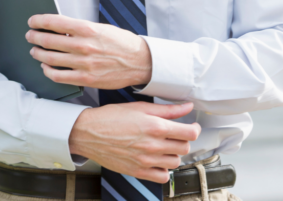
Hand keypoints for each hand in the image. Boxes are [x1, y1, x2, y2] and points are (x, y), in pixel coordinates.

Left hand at [27, 14, 151, 89]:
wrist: (140, 62)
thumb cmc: (122, 43)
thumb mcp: (102, 28)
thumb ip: (80, 29)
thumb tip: (59, 28)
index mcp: (88, 29)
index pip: (54, 22)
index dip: (39, 21)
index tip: (32, 21)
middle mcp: (83, 46)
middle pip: (48, 40)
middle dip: (35, 37)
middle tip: (30, 36)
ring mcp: (83, 64)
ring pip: (50, 58)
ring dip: (38, 53)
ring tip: (35, 51)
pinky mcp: (85, 78)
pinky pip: (58, 76)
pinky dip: (47, 71)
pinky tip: (46, 67)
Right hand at [69, 101, 199, 182]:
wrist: (89, 133)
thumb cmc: (112, 117)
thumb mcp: (141, 107)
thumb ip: (167, 109)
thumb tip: (187, 106)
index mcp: (155, 127)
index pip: (189, 133)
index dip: (194, 129)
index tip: (191, 127)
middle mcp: (153, 145)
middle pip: (185, 148)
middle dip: (183, 140)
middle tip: (175, 135)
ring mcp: (145, 161)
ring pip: (175, 163)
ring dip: (173, 154)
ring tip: (164, 146)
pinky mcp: (138, 171)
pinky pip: (162, 177)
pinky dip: (164, 170)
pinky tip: (158, 160)